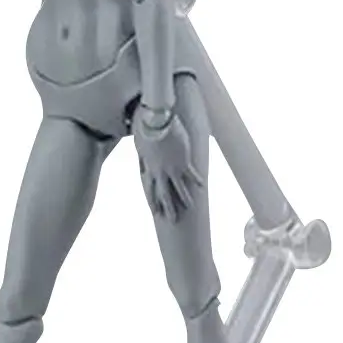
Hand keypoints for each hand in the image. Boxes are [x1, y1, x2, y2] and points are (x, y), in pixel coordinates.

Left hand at [132, 106, 204, 221]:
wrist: (156, 121)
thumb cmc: (145, 128)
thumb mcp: (140, 144)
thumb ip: (143, 155)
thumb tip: (143, 160)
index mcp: (149, 168)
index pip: (150, 189)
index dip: (154, 201)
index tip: (156, 212)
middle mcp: (160, 173)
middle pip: (164, 195)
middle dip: (168, 208)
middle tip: (172, 221)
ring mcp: (172, 169)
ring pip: (180, 189)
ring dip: (184, 199)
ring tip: (189, 208)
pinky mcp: (183, 162)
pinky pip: (191, 174)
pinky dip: (196, 180)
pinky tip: (202, 187)